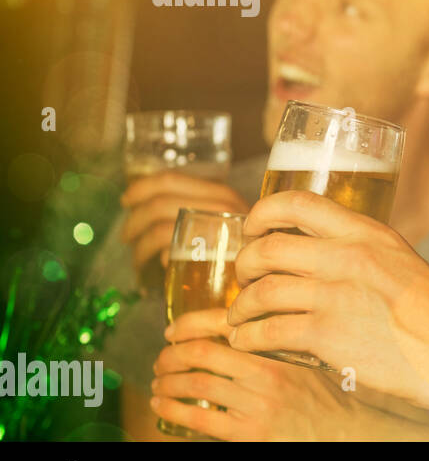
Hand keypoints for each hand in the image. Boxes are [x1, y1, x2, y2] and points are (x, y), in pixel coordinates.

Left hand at [121, 171, 249, 274]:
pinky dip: (157, 259)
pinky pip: (169, 252)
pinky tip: (161, 267)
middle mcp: (220, 208)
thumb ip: (204, 212)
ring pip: (159, 229)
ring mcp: (216, 231)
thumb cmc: (248, 253)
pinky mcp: (211, 256)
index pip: (170, 179)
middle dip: (133, 221)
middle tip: (126, 236)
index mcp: (222, 194)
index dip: (141, 187)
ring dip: (139, 246)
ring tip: (138, 258)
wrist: (270, 281)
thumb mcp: (230, 223)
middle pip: (158, 204)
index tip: (126, 199)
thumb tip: (156, 207)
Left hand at [151, 307, 359, 440]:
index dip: (188, 324)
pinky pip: (198, 416)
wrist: (346, 432)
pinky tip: (162, 406)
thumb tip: (233, 334)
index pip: (223, 323)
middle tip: (161, 359)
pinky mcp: (248, 433)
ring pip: (194, 383)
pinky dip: (171, 408)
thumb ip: (277, 344)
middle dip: (170, 354)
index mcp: (278, 347)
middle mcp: (266, 372)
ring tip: (158, 383)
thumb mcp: (306, 359)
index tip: (171, 330)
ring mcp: (256, 403)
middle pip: (200, 352)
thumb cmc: (327, 397)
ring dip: (166, 381)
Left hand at [227, 190, 428, 411]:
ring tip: (240, 316)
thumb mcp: (403, 262)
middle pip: (269, 248)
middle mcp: (348, 257)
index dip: (263, 212)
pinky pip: (268, 331)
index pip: (299, 203)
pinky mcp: (327, 335)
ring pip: (262, 291)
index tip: (252, 228)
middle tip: (244, 276)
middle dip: (244, 263)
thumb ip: (366, 254)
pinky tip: (247, 341)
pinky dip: (248, 337)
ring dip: (241, 306)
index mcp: (368, 233)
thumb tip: (330, 256)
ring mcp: (335, 296)